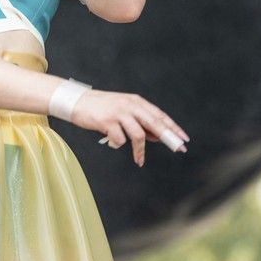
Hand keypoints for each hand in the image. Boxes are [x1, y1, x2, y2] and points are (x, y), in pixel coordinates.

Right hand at [70, 90, 189, 166]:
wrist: (76, 101)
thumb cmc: (100, 107)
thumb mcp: (123, 111)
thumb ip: (139, 121)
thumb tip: (156, 137)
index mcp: (136, 101)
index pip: (159, 115)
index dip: (173, 127)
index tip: (183, 138)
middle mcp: (130, 105)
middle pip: (155, 123)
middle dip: (169, 138)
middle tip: (178, 149)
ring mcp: (119, 113)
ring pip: (139, 134)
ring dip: (140, 151)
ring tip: (139, 160)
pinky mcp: (107, 121)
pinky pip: (120, 140)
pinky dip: (118, 145)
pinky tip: (113, 142)